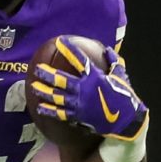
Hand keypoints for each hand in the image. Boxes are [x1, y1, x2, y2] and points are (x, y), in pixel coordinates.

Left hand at [32, 36, 147, 140]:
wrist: (126, 120)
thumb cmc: (124, 95)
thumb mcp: (121, 76)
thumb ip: (113, 62)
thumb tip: (108, 49)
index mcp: (94, 77)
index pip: (79, 59)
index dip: (69, 49)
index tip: (60, 41)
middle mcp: (84, 89)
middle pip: (61, 80)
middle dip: (47, 74)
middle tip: (38, 69)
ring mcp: (79, 103)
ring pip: (57, 96)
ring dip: (44, 91)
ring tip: (34, 86)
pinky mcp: (78, 116)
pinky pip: (60, 113)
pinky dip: (50, 110)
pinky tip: (40, 108)